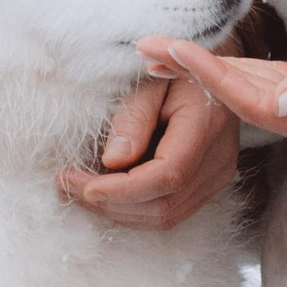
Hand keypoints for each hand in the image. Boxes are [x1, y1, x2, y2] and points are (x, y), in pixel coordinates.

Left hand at [58, 61, 243, 230]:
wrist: (208, 73)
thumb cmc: (174, 70)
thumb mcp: (149, 80)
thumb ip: (133, 116)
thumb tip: (113, 161)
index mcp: (207, 124)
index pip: (168, 174)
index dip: (123, 189)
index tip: (82, 185)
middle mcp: (219, 158)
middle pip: (165, 204)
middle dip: (111, 203)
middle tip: (68, 186)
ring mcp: (218, 176)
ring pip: (166, 216)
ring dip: (118, 211)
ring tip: (79, 192)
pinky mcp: (209, 186)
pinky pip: (171, 212)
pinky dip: (134, 210)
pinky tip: (106, 194)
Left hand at [137, 39, 286, 165]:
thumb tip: (280, 94)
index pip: (251, 99)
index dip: (211, 74)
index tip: (176, 50)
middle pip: (235, 97)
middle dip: (189, 71)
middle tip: (144, 47)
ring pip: (243, 90)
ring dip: (200, 71)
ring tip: (158, 52)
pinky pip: (261, 87)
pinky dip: (228, 71)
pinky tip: (202, 61)